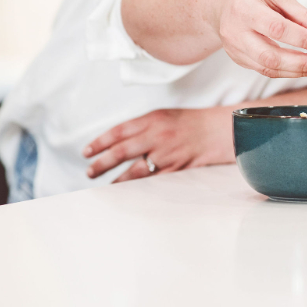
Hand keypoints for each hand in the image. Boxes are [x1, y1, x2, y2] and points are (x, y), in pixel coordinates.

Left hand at [83, 107, 234, 182]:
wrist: (219, 130)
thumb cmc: (190, 122)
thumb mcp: (163, 115)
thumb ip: (141, 126)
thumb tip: (115, 141)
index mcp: (153, 119)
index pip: (118, 132)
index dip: (99, 143)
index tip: (86, 152)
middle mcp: (157, 136)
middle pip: (121, 152)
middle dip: (101, 163)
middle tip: (90, 171)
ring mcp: (167, 154)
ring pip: (134, 171)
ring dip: (116, 179)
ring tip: (105, 184)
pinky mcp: (176, 169)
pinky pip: (152, 181)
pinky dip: (137, 188)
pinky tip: (128, 191)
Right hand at [210, 0, 306, 77]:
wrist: (219, 0)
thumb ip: (301, 14)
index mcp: (245, 8)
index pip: (277, 29)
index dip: (303, 39)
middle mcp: (236, 32)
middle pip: (271, 56)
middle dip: (303, 63)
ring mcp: (234, 48)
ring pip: (269, 68)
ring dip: (299, 71)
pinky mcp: (238, 58)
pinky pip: (266, 70)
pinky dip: (288, 71)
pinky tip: (306, 67)